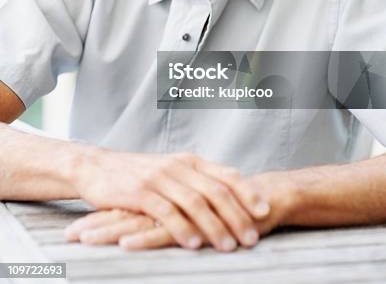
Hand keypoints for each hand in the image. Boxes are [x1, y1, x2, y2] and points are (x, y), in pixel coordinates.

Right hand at [73, 148, 270, 251]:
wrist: (97, 166)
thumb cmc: (138, 172)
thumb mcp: (171, 169)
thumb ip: (197, 179)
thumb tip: (230, 192)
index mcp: (190, 160)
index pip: (227, 174)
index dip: (248, 192)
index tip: (265, 211)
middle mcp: (179, 166)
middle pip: (216, 191)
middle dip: (237, 216)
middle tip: (252, 238)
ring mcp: (159, 178)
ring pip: (196, 203)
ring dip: (215, 227)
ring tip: (229, 246)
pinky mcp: (140, 192)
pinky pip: (167, 212)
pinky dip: (183, 229)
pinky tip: (194, 245)